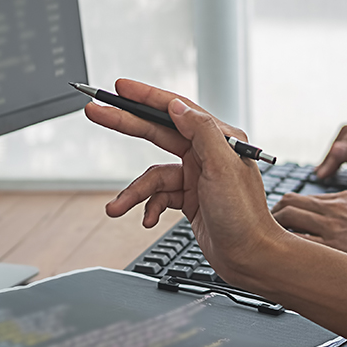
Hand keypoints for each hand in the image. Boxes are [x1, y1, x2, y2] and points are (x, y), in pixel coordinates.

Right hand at [85, 79, 287, 285]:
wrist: (250, 258)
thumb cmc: (244, 216)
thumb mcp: (222, 168)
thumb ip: (201, 132)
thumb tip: (177, 106)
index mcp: (220, 139)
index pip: (177, 109)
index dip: (146, 97)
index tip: (121, 88)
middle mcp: (208, 154)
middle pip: (158, 133)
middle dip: (126, 124)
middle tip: (96, 112)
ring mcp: (197, 177)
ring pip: (153, 174)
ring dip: (134, 192)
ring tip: (116, 208)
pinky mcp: (189, 198)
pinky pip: (159, 196)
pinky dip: (150, 208)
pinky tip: (149, 221)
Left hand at [272, 191, 346, 275]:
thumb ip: (343, 205)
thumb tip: (323, 208)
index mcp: (341, 199)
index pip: (300, 198)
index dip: (284, 209)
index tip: (277, 219)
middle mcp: (333, 210)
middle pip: (288, 205)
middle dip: (273, 216)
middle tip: (265, 230)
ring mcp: (332, 229)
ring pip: (288, 221)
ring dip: (274, 231)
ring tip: (268, 244)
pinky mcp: (335, 249)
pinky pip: (300, 245)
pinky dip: (285, 250)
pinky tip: (278, 259)